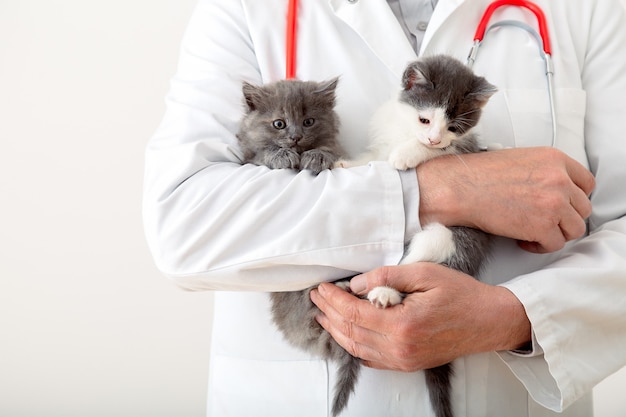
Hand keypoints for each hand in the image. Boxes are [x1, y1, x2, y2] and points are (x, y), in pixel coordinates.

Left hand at [310, 263, 530, 371]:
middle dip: (329, 312)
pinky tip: (345, 335)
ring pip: (356, 348)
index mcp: (402, 324)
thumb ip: (386, 277)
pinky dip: (353, 346)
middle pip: (350, 331)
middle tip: (316, 297)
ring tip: (323, 315)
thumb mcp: (424, 273)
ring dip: (336, 330)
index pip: (353, 312)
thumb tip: (355, 284)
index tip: (321, 287)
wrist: (490, 321)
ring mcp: (403, 359)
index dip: (332, 299)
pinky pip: (372, 359)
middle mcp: (399, 347)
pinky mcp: (408, 363)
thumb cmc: (461, 294)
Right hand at [417, 147, 594, 252]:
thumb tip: (554, 191)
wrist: (457, 189)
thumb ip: (544, 172)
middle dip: (564, 218)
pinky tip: (522, 240)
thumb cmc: (478, 175)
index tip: (564, 207)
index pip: (586, 183)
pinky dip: (539, 246)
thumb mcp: (519, 160)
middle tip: (545, 222)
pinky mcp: (543, 225)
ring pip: (574, 228)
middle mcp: (559, 179)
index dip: (575, 198)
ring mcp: (554, 203)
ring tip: (533, 233)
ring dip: (555, 233)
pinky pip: (554, 244)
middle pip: (582, 208)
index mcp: (555, 159)